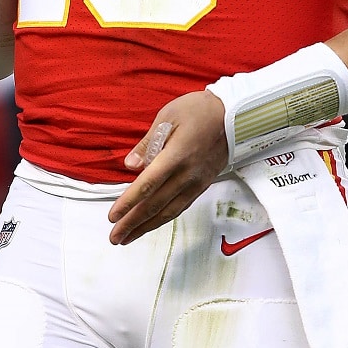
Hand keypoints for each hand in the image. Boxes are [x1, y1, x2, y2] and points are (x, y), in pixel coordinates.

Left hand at [107, 90, 227, 245]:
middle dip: (133, 223)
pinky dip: (163, 219)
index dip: (129, 203)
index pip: (148, 185)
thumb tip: (130, 165)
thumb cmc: (200, 110)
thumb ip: (148, 143)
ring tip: (128, 237)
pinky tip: (152, 224)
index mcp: (177, 155)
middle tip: (114, 236)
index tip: (113, 215)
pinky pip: (180, 207)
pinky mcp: (202, 184)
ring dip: (146, 227)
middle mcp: (187, 174)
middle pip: (155, 205)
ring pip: (168, 211)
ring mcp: (196, 182)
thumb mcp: (169, 116)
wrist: (234, 115)